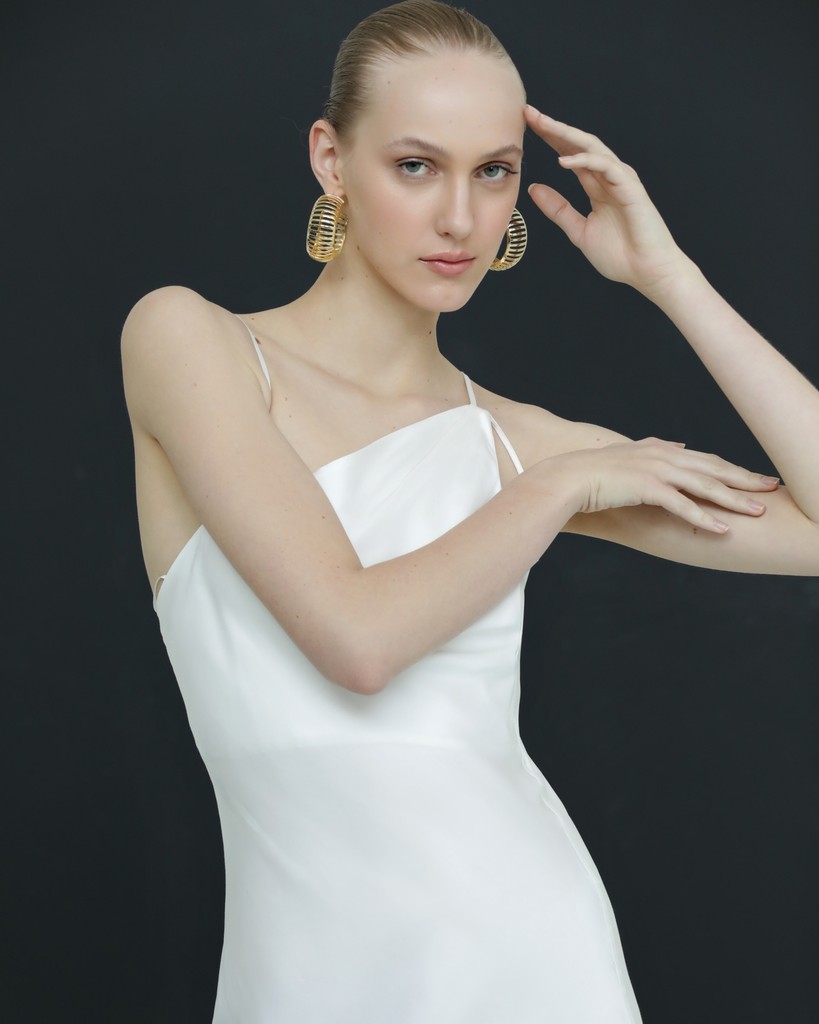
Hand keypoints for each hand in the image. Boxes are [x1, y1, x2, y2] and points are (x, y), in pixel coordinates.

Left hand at [524, 105, 692, 296]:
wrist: (647, 272)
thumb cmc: (620, 255)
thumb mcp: (578, 230)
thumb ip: (558, 209)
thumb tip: (533, 189)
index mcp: (598, 186)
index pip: (571, 155)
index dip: (550, 140)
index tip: (527, 127)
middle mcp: (610, 177)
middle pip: (579, 144)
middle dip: (554, 128)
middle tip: (529, 114)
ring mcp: (622, 180)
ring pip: (593, 148)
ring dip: (567, 135)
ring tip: (543, 125)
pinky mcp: (631, 189)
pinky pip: (607, 167)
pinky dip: (586, 160)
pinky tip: (564, 160)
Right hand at [547, 437, 779, 533]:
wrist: (566, 478)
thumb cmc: (592, 473)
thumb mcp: (627, 456)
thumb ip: (653, 449)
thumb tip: (676, 444)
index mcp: (660, 450)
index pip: (705, 459)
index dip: (731, 468)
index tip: (754, 477)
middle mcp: (663, 456)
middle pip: (713, 468)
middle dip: (744, 479)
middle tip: (771, 488)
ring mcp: (656, 471)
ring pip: (704, 486)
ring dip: (733, 500)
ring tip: (757, 511)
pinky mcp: (647, 488)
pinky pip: (683, 505)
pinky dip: (705, 517)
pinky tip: (723, 528)